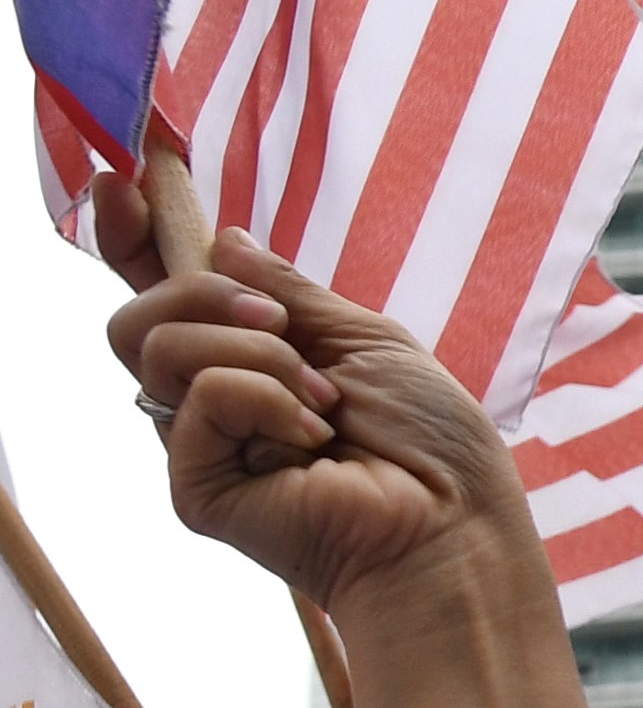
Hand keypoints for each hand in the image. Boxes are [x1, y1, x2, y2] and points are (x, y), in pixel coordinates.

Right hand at [105, 230, 529, 629]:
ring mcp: (199, 444)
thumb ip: (291, 293)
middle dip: (208, 295)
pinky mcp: (195, 485)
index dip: (133, 237)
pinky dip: (265, 398)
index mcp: (253, 359)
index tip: (126, 183)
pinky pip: (198, 398)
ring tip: (323, 398)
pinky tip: (313, 437)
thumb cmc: (430, 441)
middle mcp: (214, 400)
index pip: (167, 292)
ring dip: (256, 352)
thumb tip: (224, 238)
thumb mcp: (368, 339)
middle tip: (284, 327)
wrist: (452, 524)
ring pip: (155, 347)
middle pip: (140, 316)